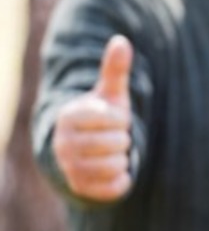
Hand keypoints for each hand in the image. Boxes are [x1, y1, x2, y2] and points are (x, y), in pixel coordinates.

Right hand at [51, 35, 134, 200]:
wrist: (85, 153)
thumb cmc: (102, 118)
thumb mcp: (109, 94)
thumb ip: (115, 69)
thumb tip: (121, 40)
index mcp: (68, 116)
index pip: (114, 118)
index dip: (122, 119)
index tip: (112, 119)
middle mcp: (63, 143)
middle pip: (118, 142)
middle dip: (122, 139)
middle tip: (111, 138)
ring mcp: (69, 168)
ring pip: (117, 164)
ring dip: (122, 158)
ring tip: (110, 153)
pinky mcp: (81, 189)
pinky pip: (116, 186)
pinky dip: (121, 179)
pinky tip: (110, 171)